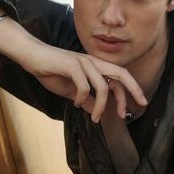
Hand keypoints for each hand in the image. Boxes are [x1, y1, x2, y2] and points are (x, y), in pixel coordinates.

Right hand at [28, 45, 147, 122]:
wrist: (32, 56)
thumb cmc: (51, 71)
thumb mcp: (71, 90)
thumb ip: (85, 99)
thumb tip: (95, 110)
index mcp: (95, 66)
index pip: (119, 77)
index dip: (130, 91)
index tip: (133, 109)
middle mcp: (92, 62)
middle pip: (121, 74)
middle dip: (134, 89)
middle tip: (141, 105)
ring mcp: (83, 62)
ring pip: (102, 85)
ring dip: (101, 106)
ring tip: (95, 118)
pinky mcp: (71, 64)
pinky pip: (83, 86)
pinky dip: (81, 98)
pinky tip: (74, 103)